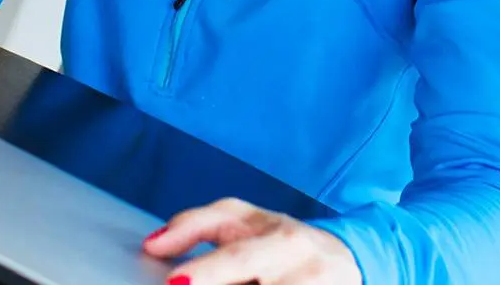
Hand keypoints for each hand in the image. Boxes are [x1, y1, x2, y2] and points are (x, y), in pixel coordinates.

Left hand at [142, 197, 362, 284]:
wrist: (347, 258)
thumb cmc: (281, 241)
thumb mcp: (243, 221)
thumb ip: (196, 225)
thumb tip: (152, 245)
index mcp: (279, 236)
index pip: (237, 256)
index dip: (206, 271)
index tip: (175, 282)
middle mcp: (301, 263)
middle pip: (256, 276)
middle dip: (218, 284)